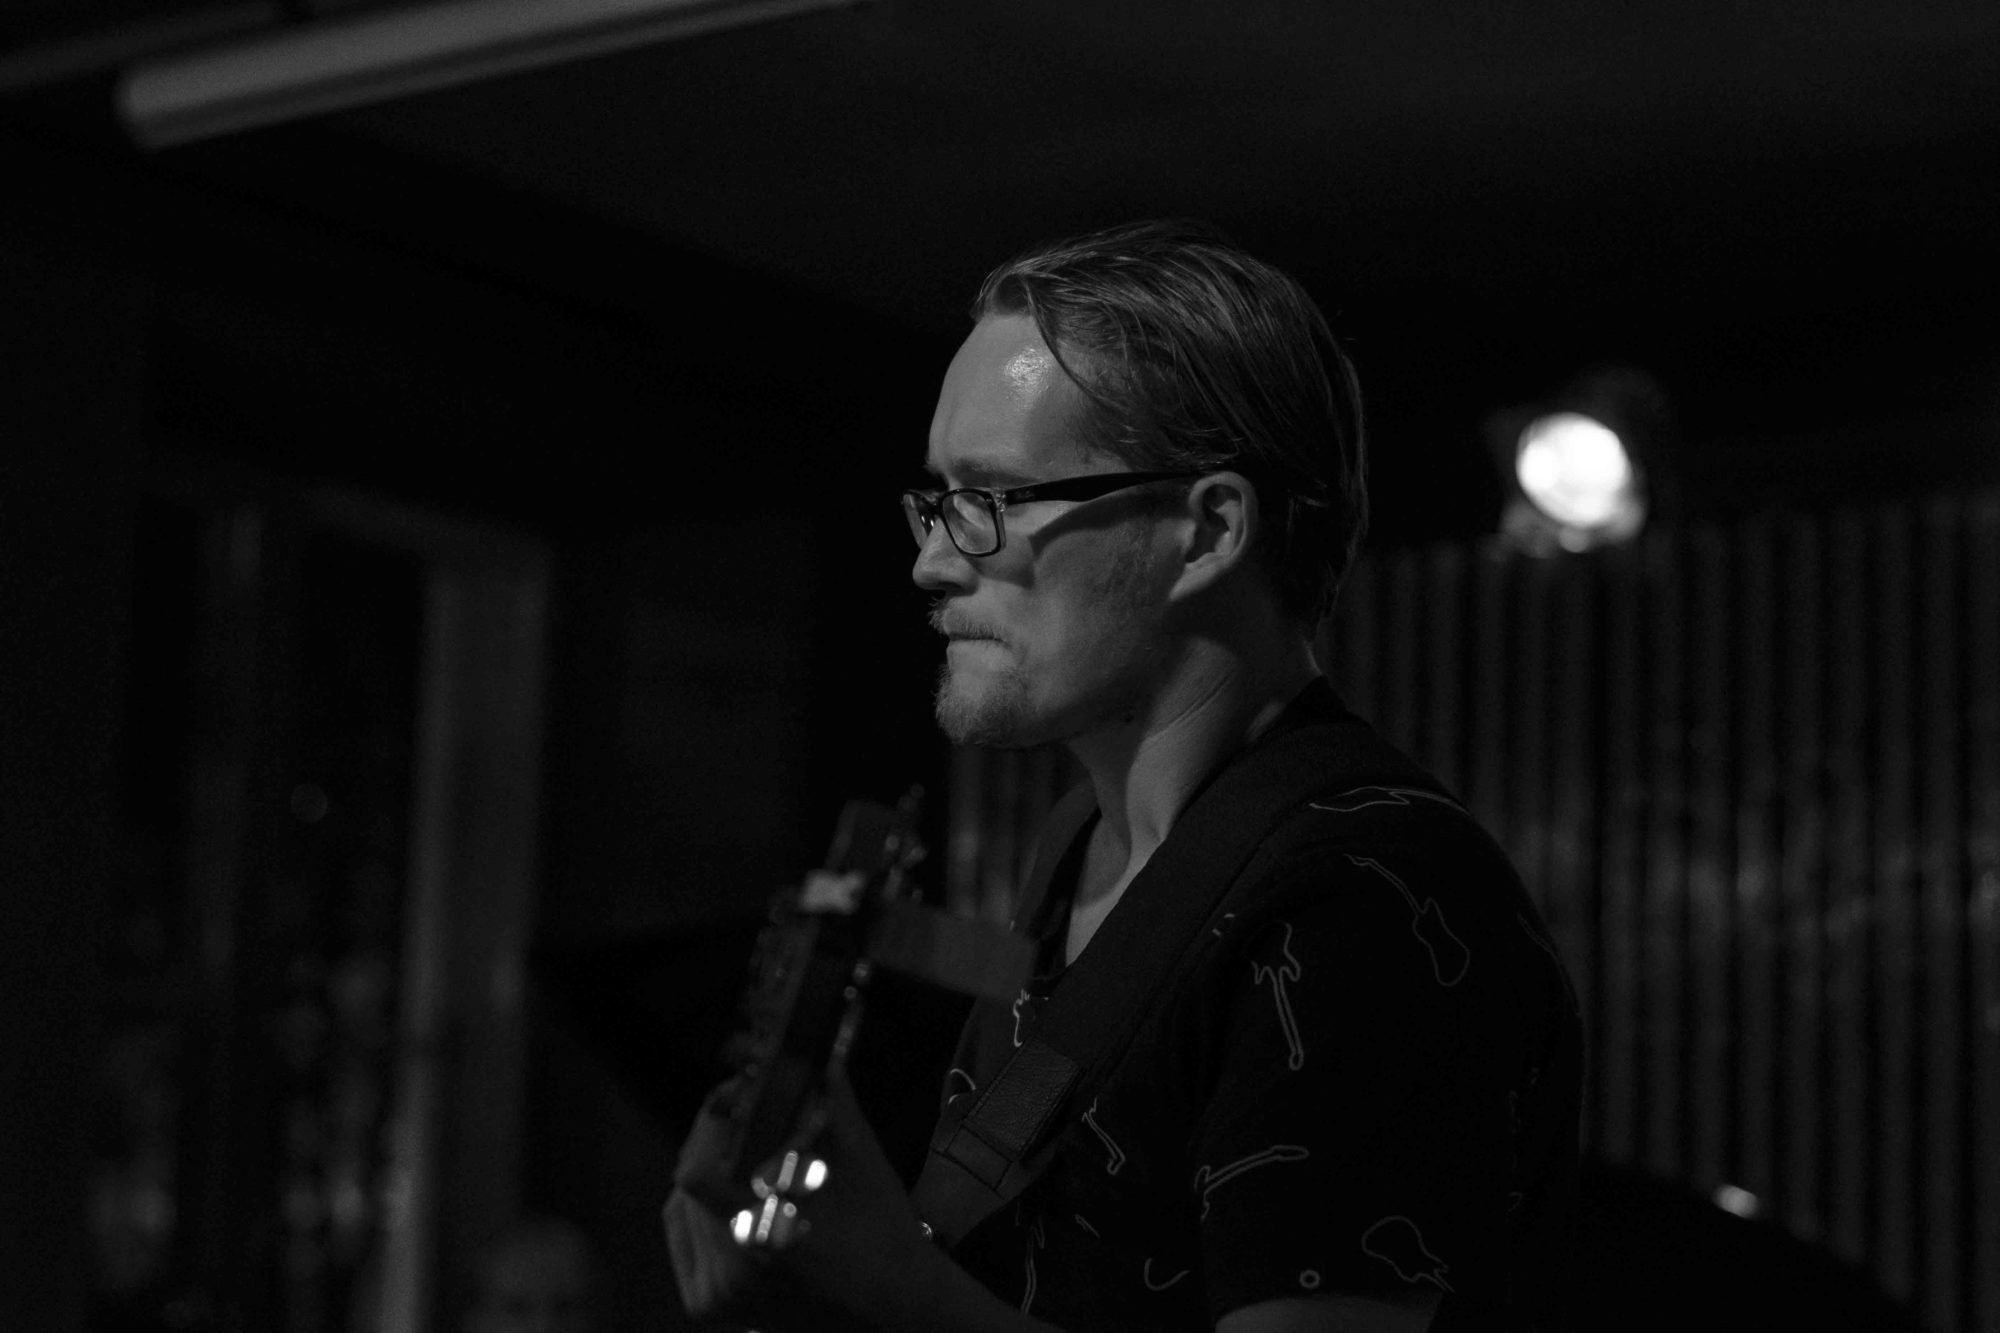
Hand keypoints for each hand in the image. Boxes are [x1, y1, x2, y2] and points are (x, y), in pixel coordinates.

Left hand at [664, 1071, 939, 1330]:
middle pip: (690, 1178)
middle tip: (744, 1113)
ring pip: (682, 1203)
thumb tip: (812, 1050)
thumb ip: (831, 1099)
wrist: (894, 1306)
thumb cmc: (884, 1232)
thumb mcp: (863, 1160)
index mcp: (769, 1236)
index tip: (735, 1096)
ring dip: (710, 1169)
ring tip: (749, 1155)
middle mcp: (733, 1273)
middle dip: (716, 1137)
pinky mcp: (707, 1307)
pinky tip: (734, 1195)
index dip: (712, 1123)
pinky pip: (682, 1234)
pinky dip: (698, 1207)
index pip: (698, 1171)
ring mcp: (716, 1296)